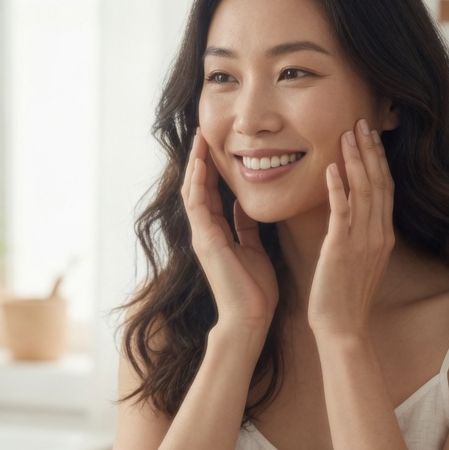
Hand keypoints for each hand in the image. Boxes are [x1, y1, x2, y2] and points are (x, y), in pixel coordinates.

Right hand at [182, 129, 278, 340]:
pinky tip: (201, 163)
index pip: (212, 192)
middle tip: (204, 131)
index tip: (219, 144)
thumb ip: (245, 228)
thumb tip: (245, 207)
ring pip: (193, 191)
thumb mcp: (254, 249)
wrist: (250, 318)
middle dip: (201, 159)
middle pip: (198, 186)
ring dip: (196, 164)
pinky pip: (198, 206)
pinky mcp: (205, 241)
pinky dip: (198, 183)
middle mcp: (205, 231)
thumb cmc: (255, 290)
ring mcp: (202, 235)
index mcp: (218, 232)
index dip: (213, 167)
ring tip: (200, 138)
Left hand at [307, 119, 393, 340]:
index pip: (384, 188)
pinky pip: (342, 213)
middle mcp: (377, 234)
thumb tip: (351, 212)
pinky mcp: (342, 250)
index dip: (378, 159)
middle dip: (370, 150)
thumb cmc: (344, 296)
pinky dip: (338, 189)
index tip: (370, 135)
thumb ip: (358, 233)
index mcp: (382, 235)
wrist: (343, 327)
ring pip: (364, 192)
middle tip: (361, 122)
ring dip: (355, 160)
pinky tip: (330, 168)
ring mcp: (362, 241)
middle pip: (379, 183)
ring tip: (347, 134)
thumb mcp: (358, 258)